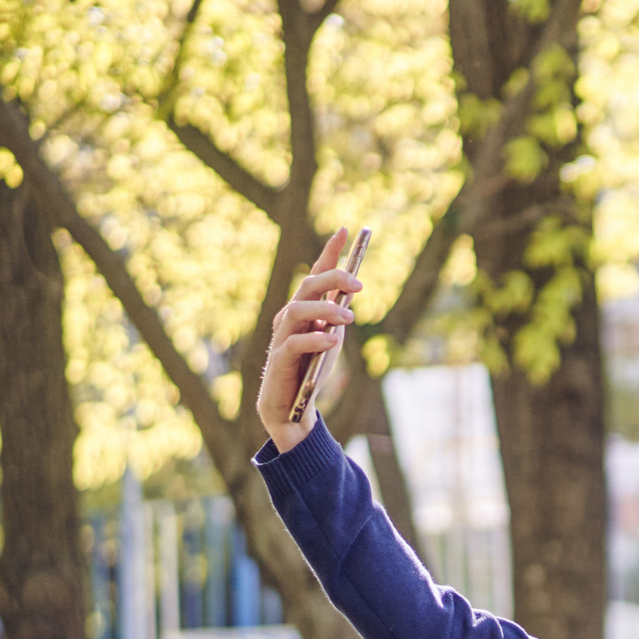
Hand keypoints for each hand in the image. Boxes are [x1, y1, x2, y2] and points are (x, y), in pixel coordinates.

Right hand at [259, 229, 362, 451]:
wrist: (292, 408)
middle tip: (359, 285)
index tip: (347, 230)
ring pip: (298, 309)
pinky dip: (315, 339)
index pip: (316, 274)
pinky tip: (332, 341)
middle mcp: (290, 317)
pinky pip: (294, 343)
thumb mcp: (331, 339)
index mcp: (305, 309)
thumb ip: (338, 316)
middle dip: (333, 279)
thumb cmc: (310, 370)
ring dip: (326, 309)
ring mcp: (282, 337)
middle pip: (308, 285)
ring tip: (349, 318)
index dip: (330, 252)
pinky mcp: (278, 360)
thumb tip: (352, 290)